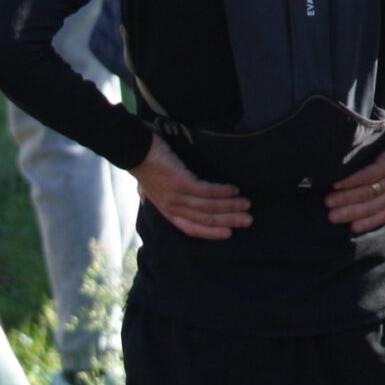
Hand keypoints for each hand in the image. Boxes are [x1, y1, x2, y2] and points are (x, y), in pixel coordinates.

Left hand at [130, 135, 249, 241]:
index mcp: (167, 211)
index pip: (191, 228)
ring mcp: (175, 197)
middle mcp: (172, 207)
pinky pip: (205, 191)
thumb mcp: (153, 187)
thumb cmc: (147, 165)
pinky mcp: (180, 183)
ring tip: (246, 204)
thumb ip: (162, 195)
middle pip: (204, 220)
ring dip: (230, 206)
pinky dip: (221, 192)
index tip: (229, 233)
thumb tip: (164, 199)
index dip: (211, 232)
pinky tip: (234, 189)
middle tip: (248, 220)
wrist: (136, 151)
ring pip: (207, 207)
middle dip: (228, 221)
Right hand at [325, 118, 384, 232]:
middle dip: (350, 213)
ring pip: (367, 193)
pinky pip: (367, 176)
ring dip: (345, 199)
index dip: (368, 223)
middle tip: (330, 217)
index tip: (351, 229)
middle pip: (372, 206)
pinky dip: (350, 181)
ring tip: (328, 202)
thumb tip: (367, 184)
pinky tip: (337, 184)